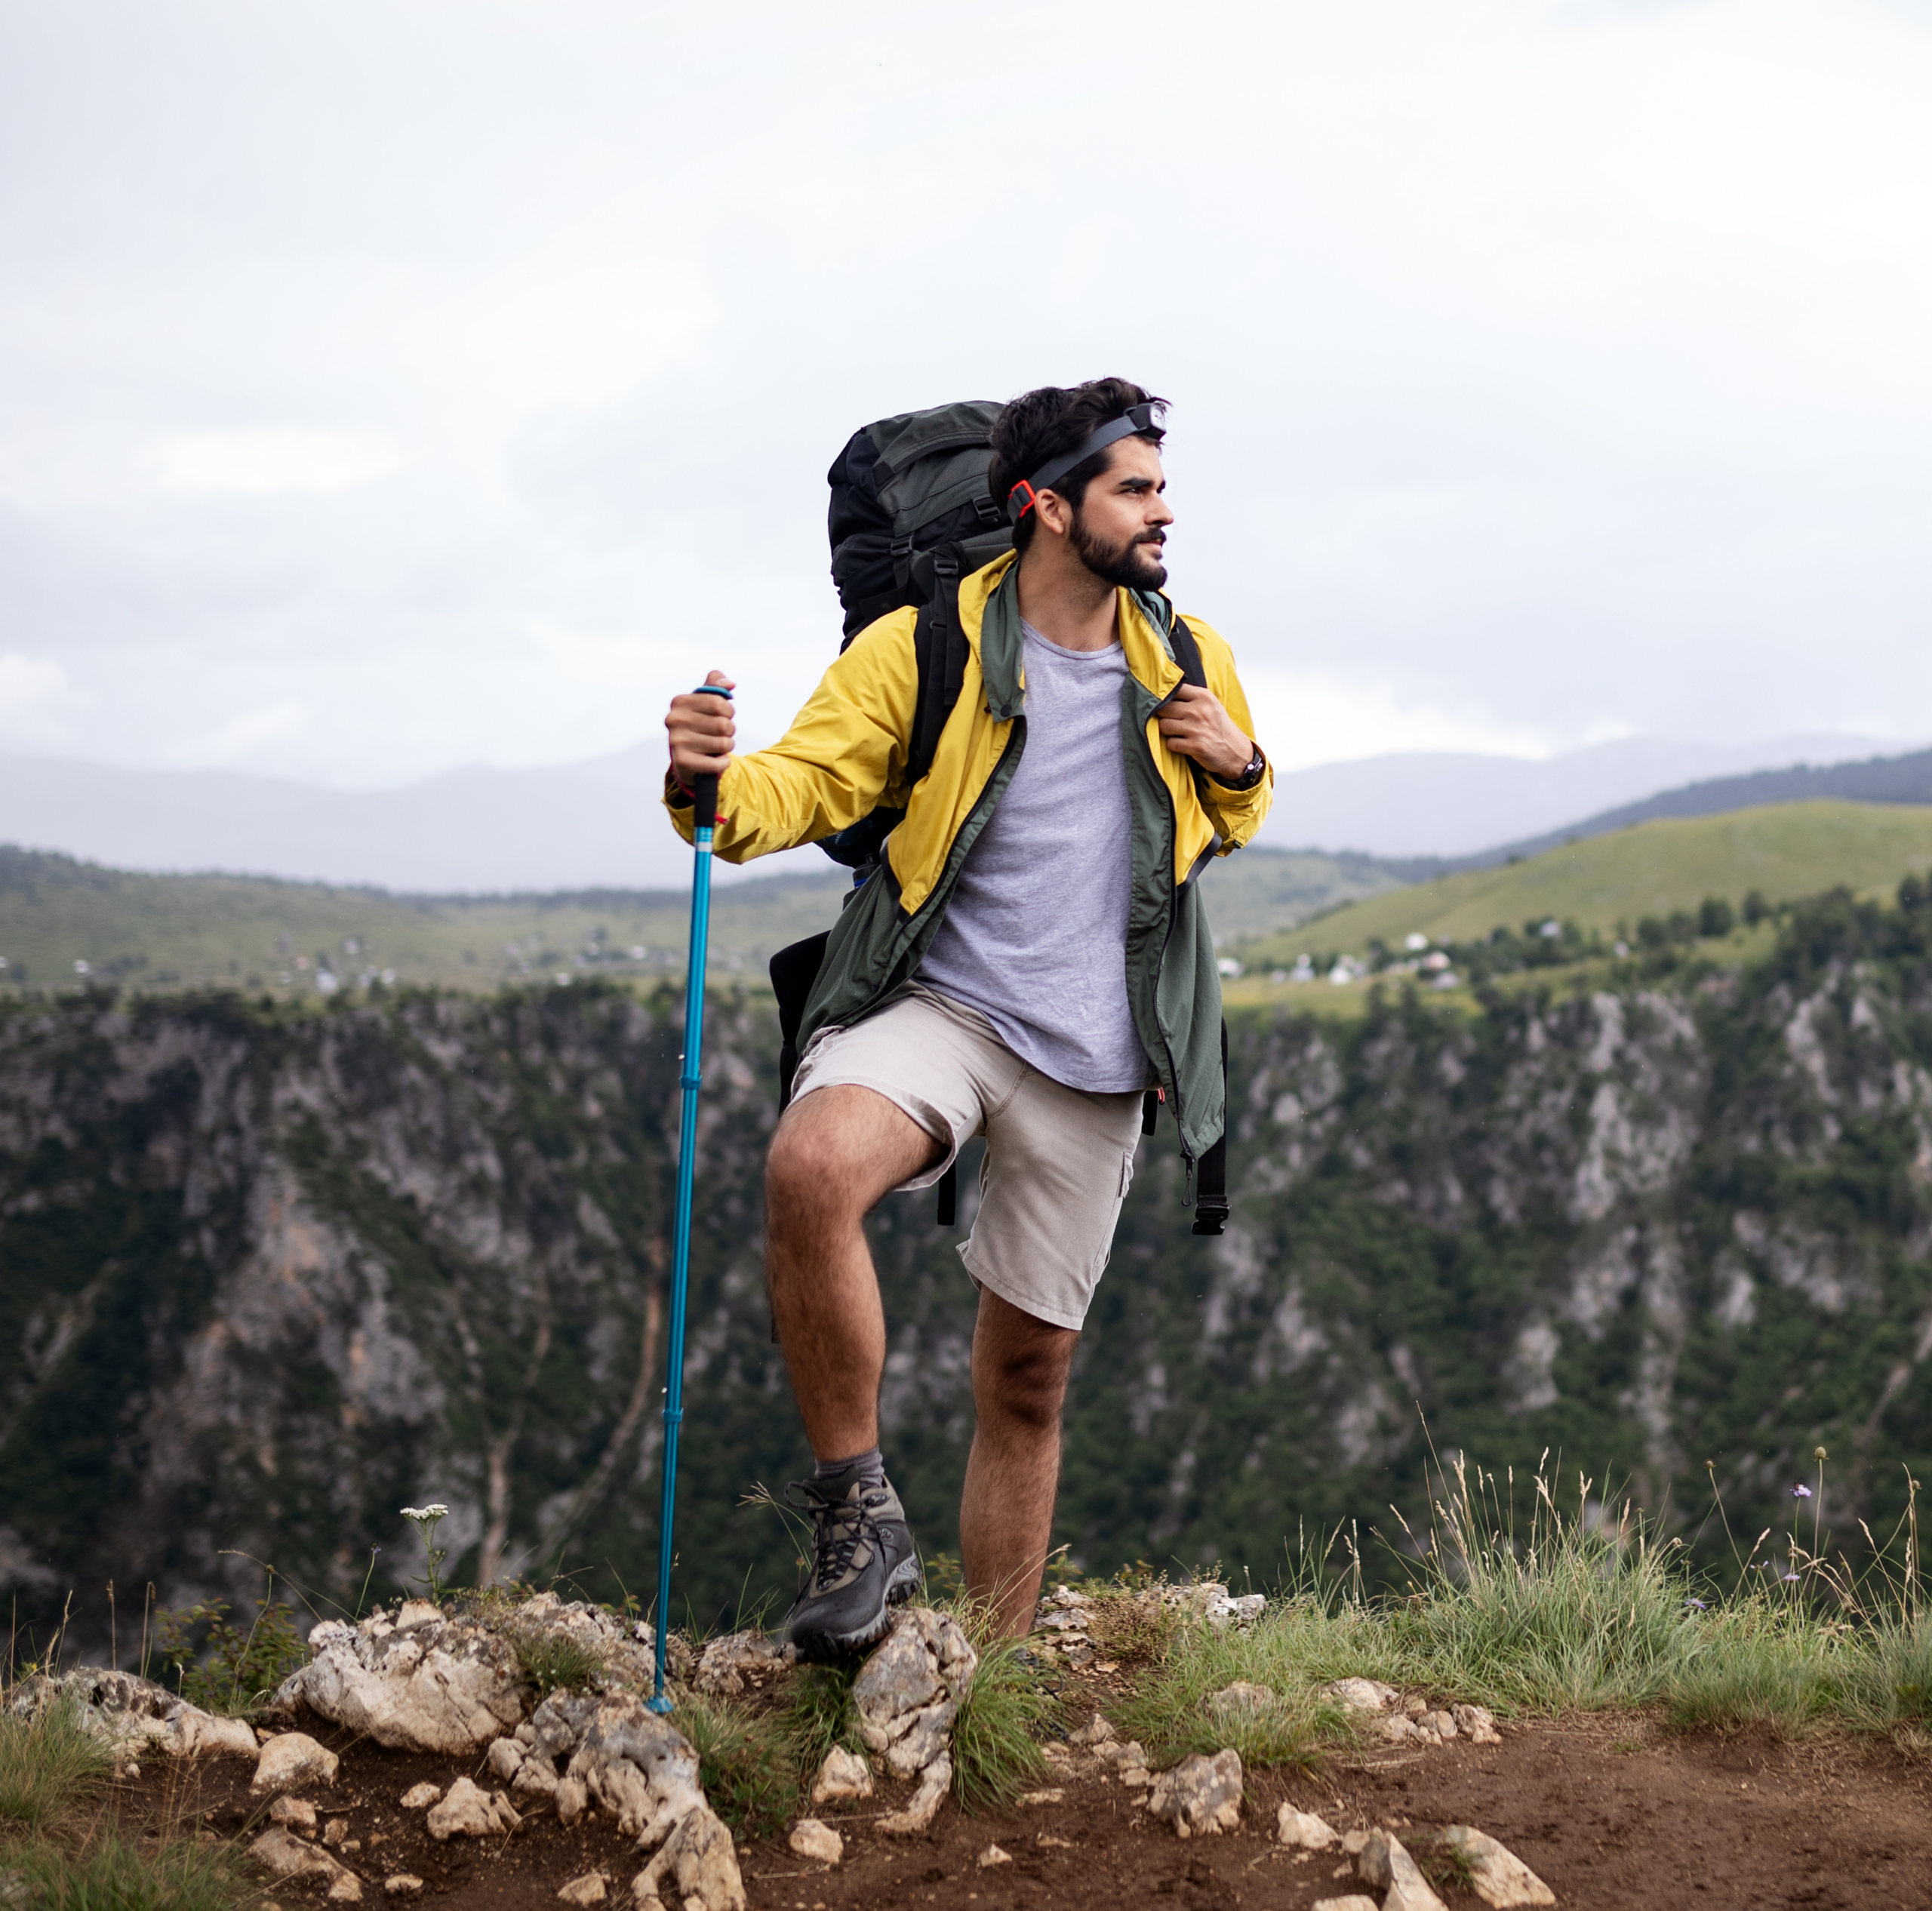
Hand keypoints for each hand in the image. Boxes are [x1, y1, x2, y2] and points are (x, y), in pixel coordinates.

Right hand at [666, 670, 736, 787]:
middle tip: (719, 733)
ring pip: (724, 744)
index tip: (723, 715)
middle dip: (729, 730)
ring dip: (727, 746)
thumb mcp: (705, 702)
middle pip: (724, 724)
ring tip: (715, 746)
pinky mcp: (683, 762)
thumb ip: (716, 687)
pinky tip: (714, 760)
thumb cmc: (699, 725)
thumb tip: (729, 684)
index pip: (719, 703)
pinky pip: (719, 763)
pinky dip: (723, 762)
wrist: (685, 758)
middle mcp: (674, 720)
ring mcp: (677, 742)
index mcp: (680, 702)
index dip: (728, 711)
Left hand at [1156, 684, 1252, 781]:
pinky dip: (1174, 745)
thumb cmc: (1220, 728)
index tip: (1165, 703)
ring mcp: (1196, 729)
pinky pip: (1170, 743)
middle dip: (1164, 716)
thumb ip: (1191, 697)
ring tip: (1178, 733)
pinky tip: (1184, 744)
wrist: (1236, 752)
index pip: (1173, 689)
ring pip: (1164, 725)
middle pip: (1163, 708)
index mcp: (1204, 697)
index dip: (1165, 697)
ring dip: (1167, 731)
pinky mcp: (1195, 746)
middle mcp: (1199, 710)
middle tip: (1172, 721)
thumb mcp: (1211, 705)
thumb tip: (1164, 693)